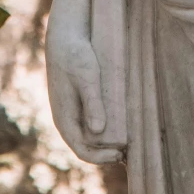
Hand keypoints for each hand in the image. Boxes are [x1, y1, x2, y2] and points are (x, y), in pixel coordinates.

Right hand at [45, 15, 114, 164]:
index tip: (121, 154)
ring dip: (106, 142)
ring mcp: (72, 111)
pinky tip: (120, 125)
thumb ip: (92, 102)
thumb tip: (98, 131)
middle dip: (106, 152)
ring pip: (89, 136)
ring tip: (128, 140)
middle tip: (130, 150)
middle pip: (86, 146)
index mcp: (63, 120)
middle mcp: (66, 120)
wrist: (65, 35)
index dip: (101, 158)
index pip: (81, 151)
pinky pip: (91, 122)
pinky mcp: (79, 101)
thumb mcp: (87, 77)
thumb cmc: (76, 54)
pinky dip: (104, 129)